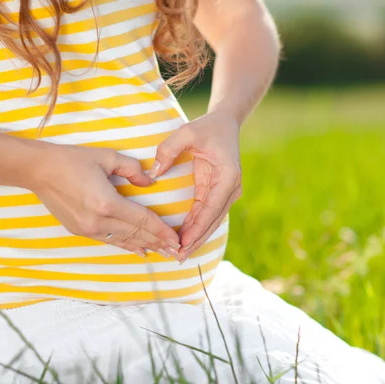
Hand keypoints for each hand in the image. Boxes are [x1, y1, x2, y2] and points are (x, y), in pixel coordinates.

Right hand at [28, 144, 180, 256]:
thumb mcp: (106, 157)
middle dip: (158, 242)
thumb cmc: (72, 160)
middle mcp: (98, 221)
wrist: (38, 171)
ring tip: (163, 253)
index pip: (142, 220)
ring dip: (145, 246)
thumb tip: (148, 183)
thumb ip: (132, 169)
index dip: (161, 230)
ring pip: (123, 241)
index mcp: (106, 203)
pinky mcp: (80, 231)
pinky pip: (110, 240)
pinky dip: (126, 245)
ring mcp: (88, 229)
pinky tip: (139, 250)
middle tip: (176, 251)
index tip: (176, 238)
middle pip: (135, 234)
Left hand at [149, 111, 241, 261]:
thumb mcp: (186, 132)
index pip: (210, 209)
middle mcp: (231, 188)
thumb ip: (168, 149)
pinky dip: (197, 229)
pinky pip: (207, 215)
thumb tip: (153, 174)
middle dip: (196, 240)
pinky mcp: (220, 194)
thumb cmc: (207, 128)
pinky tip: (184, 241)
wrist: (226, 124)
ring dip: (197, 238)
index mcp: (227, 176)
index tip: (183, 243)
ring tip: (180, 255)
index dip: (197, 228)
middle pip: (212, 221)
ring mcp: (227, 193)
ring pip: (211, 222)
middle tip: (178, 257)